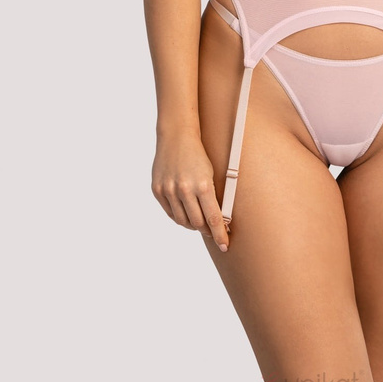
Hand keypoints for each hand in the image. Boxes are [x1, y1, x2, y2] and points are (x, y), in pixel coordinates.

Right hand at [151, 127, 229, 252]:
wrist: (176, 136)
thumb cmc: (198, 155)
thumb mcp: (210, 174)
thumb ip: (211, 198)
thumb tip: (216, 222)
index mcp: (202, 185)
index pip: (213, 218)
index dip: (220, 235)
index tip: (225, 245)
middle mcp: (184, 189)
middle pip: (197, 223)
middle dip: (206, 230)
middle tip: (212, 231)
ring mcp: (169, 190)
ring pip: (182, 221)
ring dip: (192, 224)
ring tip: (199, 222)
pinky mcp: (157, 190)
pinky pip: (170, 212)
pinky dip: (179, 216)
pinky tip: (185, 213)